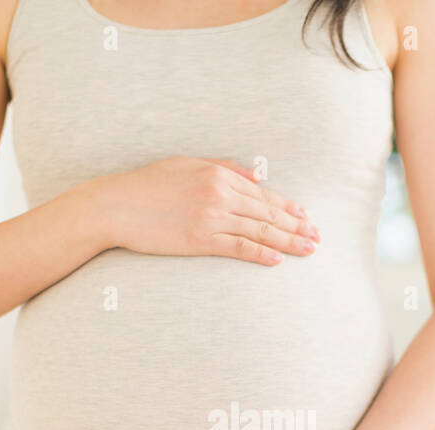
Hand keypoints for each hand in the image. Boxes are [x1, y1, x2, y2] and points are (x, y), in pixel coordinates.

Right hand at [100, 157, 319, 264]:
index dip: (288, 207)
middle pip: (267, 213)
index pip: (262, 194)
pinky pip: (238, 247)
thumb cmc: (148, 184)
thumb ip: (224, 167)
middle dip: (296, 226)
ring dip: (288, 241)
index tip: (307, 217)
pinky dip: (261, 253)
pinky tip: (278, 259)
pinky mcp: (200, 240)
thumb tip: (256, 175)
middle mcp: (220, 194)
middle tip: (318, 238)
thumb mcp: (187, 164)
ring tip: (308, 249)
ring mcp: (211, 217)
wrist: (116, 205)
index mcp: (219, 174)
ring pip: (259, 230)